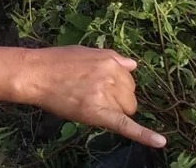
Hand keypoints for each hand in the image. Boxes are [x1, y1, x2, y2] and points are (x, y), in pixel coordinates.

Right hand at [14, 46, 166, 147]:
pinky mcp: (99, 113)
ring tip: (90, 104)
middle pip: (130, 97)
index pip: (129, 80)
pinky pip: (126, 125)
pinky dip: (144, 135)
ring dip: (114, 110)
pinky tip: (160, 142)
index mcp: (111, 61)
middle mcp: (112, 76)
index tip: (101, 87)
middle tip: (93, 97)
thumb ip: (112, 58)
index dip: (117, 87)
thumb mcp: (86, 52)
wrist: (35, 74)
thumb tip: (134, 65)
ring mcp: (106, 94)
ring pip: (126, 110)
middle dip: (118, 100)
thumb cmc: (56, 62)